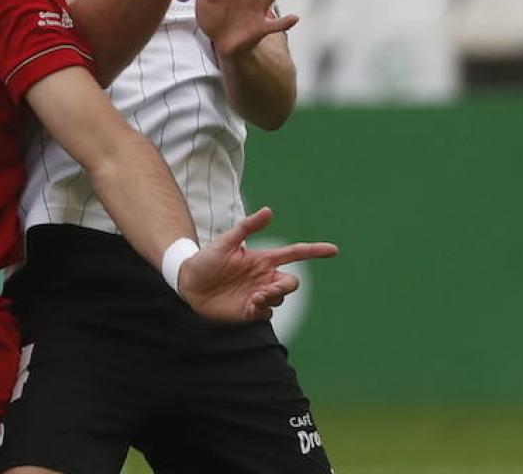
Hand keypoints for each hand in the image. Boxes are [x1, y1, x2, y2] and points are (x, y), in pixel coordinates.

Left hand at [178, 207, 337, 322]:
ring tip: (254, 296)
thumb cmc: (206, 259)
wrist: (188, 283)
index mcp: (263, 258)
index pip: (295, 254)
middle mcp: (264, 277)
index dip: (315, 251)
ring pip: (281, 298)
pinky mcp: (250, 310)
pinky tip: (250, 304)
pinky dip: (264, 308)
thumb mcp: (226, 241)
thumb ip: (247, 227)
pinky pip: (267, 312)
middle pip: (292, 282)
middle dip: (286, 285)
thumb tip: (269, 210)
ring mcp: (258, 294)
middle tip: (267, 287)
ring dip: (272, 297)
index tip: (334, 250)